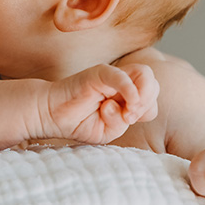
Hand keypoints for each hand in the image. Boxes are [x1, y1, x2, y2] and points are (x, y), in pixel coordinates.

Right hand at [39, 63, 158, 144]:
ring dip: (142, 96)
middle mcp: (121, 81)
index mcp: (126, 94)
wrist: (50, 115)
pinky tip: (121, 106)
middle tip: (128, 118)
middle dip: (147, 104)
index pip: (152, 97)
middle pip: (153, 83)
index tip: (128, 121)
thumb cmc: (78, 123)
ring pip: (145, 73)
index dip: (147, 110)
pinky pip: (121, 76)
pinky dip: (129, 90)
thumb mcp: (107, 131)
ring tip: (127, 112)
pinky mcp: (98, 73)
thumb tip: (127, 108)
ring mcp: (111, 75)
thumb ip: (122, 121)